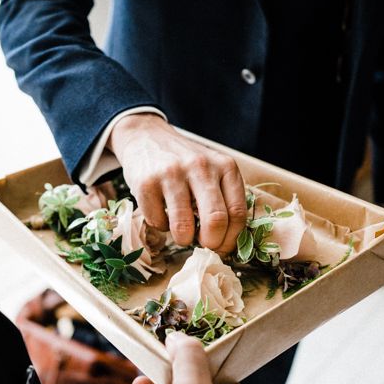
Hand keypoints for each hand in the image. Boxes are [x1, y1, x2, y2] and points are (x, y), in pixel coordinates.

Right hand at [109, 113, 247, 253]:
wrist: (147, 136)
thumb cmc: (186, 163)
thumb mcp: (213, 171)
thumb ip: (224, 200)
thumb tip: (225, 244)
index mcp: (225, 166)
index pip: (237, 213)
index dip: (231, 239)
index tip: (222, 247)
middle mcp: (201, 167)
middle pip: (216, 221)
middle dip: (211, 243)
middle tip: (204, 245)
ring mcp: (172, 174)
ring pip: (184, 227)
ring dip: (183, 239)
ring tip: (182, 233)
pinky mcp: (146, 183)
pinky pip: (158, 222)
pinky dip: (161, 226)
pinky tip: (162, 212)